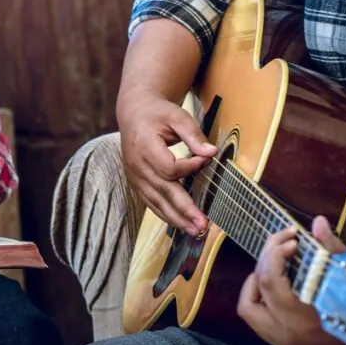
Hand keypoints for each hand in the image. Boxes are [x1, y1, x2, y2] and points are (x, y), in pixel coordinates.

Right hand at [117, 90, 217, 235]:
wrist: (134, 114)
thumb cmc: (158, 113)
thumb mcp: (177, 115)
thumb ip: (193, 134)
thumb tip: (211, 153)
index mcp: (144, 146)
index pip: (169, 168)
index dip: (190, 167)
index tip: (205, 160)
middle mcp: (137, 166)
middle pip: (163, 192)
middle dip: (185, 210)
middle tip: (203, 224)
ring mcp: (135, 177)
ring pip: (157, 202)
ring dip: (177, 219)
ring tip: (196, 231)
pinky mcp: (137, 184)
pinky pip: (152, 203)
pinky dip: (167, 215)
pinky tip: (181, 224)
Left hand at [236, 215, 345, 344]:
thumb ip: (331, 249)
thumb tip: (317, 222)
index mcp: (302, 317)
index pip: (269, 280)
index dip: (275, 254)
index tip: (292, 241)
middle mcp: (286, 333)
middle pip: (254, 291)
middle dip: (265, 261)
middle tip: (282, 245)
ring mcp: (282, 341)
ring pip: (248, 308)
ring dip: (256, 283)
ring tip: (276, 265)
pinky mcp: (284, 344)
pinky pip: (258, 318)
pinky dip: (262, 298)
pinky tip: (278, 284)